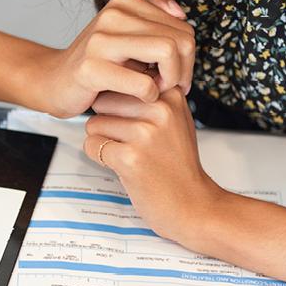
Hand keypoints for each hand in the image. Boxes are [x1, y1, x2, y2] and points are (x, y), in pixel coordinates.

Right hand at [35, 0, 194, 118]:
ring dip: (169, 80)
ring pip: (167, 52)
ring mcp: (100, 41)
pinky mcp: (92, 69)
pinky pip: (143, 83)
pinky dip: (149, 95)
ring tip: (155, 89)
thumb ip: (154, 14)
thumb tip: (179, 11)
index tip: (174, 72)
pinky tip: (139, 97)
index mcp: (124, 3)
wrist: (54, 82)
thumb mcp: (127, 35)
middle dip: (182, 69)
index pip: (181, 25)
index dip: (187, 54)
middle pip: (179, 38)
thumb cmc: (96, 64)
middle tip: (167, 85)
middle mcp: (113, 15)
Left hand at [82, 89, 224, 243]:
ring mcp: (145, 134)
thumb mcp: (175, 120)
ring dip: (102, 141)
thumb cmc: (178, 165)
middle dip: (107, 121)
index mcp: (170, 95)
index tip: (132, 121)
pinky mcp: (130, 158)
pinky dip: (99, 157)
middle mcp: (159, 110)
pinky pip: (91, 145)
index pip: (122, 81)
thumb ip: (151, 98)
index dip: (118, 103)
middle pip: (104, 100)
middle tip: (128, 142)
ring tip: (128, 154)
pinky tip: (122, 166)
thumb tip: (115, 79)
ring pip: (94, 123)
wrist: (193, 205)